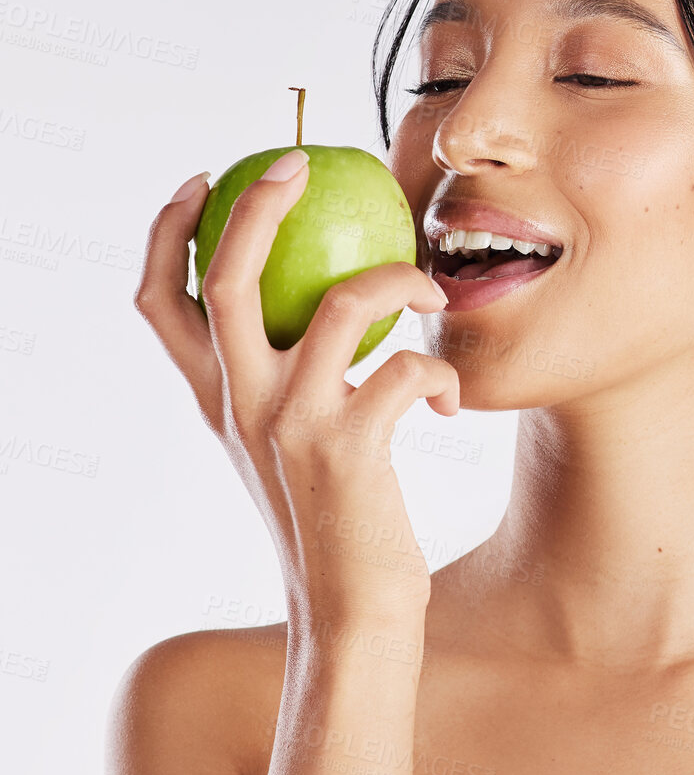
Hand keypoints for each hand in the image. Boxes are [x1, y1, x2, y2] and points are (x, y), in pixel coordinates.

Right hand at [135, 153, 457, 627]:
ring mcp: (293, 425)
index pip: (161, 302)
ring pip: (340, 304)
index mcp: (218, 403)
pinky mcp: (352, 449)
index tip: (203, 181)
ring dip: (399, 280)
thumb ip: (283, 390)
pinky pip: (408, 369)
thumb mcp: (286, 454)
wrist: (350, 613)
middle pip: (230, 276)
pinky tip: (452, 402)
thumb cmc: (334, 528)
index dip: (170, 232)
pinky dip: (442, 371)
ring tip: (431, 288)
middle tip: (299, 161)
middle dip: (257, 203)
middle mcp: (243, 407)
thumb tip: (323, 322)